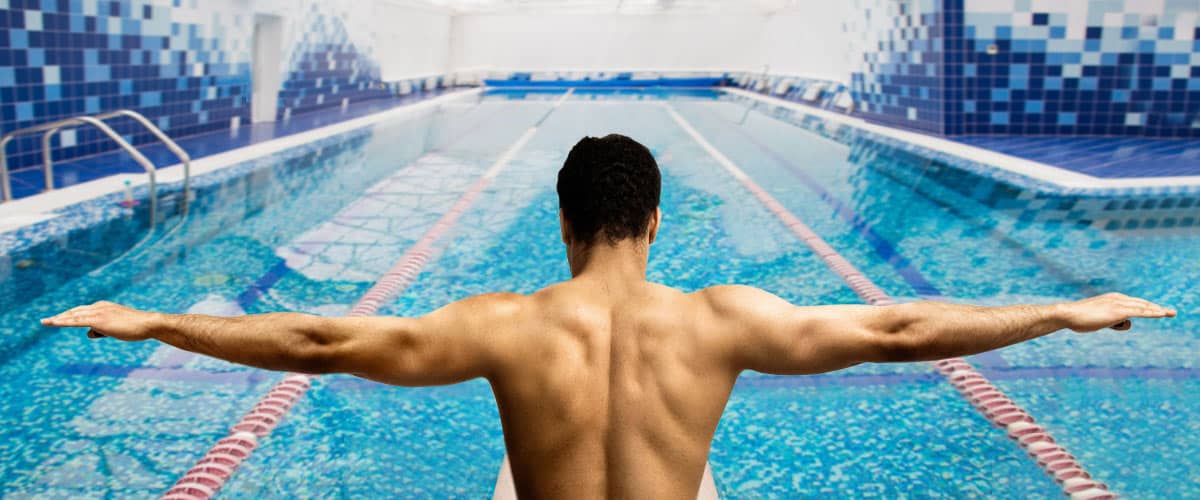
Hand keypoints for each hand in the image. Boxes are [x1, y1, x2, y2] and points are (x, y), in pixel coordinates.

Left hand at [41, 301, 160, 340]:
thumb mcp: (117, 328)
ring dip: (57, 319)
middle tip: (47, 321)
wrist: (148, 324)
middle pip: (74, 311)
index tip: (61, 318)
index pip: (83, 311)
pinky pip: (75, 320)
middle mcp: (98, 306)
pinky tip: (51, 323)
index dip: (71, 315)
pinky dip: (62, 321)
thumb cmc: (137, 327)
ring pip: (72, 315)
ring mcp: (97, 312)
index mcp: (104, 307)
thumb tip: (89, 333)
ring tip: (45, 322)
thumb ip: (102, 330)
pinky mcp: (97, 320)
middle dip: (61, 316)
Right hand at [1061, 293, 1175, 332]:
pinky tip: (1162, 314)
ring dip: (1159, 310)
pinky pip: (1141, 312)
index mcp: (1112, 298)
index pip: (1134, 303)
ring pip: (1144, 307)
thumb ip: (1111, 321)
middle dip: (1157, 308)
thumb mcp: (1097, 320)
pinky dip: (1153, 312)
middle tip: (1171, 312)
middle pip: (1142, 303)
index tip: (1156, 310)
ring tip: (1172, 313)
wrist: (1068, 314)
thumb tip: (1123, 324)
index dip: (1146, 306)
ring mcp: (1119, 304)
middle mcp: (1118, 298)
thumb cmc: (1078, 318)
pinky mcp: (1119, 311)